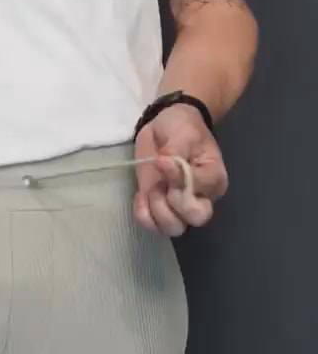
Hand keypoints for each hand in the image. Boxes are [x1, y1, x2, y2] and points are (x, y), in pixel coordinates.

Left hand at [133, 103, 228, 236]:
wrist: (166, 125)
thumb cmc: (182, 127)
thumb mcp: (183, 133)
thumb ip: (176, 152)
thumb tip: (164, 164)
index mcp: (213, 177)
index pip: (200, 190)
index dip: (178, 179)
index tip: (162, 159)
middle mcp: (201, 197)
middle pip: (194, 218)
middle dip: (172, 204)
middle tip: (160, 184)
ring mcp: (178, 204)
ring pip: (174, 227)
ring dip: (156, 212)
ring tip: (148, 191)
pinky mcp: (159, 205)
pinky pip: (153, 225)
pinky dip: (144, 216)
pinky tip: (140, 197)